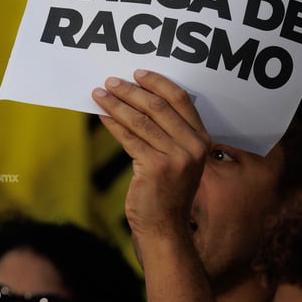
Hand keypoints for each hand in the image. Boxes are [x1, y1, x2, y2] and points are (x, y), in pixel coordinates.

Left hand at [92, 69, 209, 243]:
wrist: (164, 228)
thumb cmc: (166, 192)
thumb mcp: (177, 160)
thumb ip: (168, 134)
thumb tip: (137, 102)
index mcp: (201, 139)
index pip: (181, 100)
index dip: (158, 83)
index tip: (137, 73)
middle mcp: (193, 146)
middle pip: (158, 106)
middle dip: (130, 91)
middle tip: (110, 81)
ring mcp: (176, 157)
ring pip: (140, 120)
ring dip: (116, 104)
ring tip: (99, 94)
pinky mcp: (155, 167)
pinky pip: (129, 138)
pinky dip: (113, 124)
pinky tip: (102, 115)